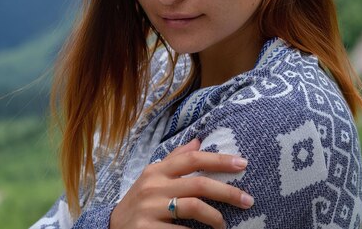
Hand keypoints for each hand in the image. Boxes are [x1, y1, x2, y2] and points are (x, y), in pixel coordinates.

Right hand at [109, 139, 253, 228]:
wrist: (113, 227)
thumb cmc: (140, 200)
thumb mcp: (153, 177)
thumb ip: (175, 159)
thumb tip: (198, 140)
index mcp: (157, 170)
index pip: (191, 159)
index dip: (218, 160)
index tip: (242, 163)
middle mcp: (153, 186)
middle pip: (198, 184)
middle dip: (227, 192)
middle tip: (248, 200)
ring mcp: (150, 208)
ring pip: (193, 207)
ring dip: (216, 217)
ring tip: (223, 224)